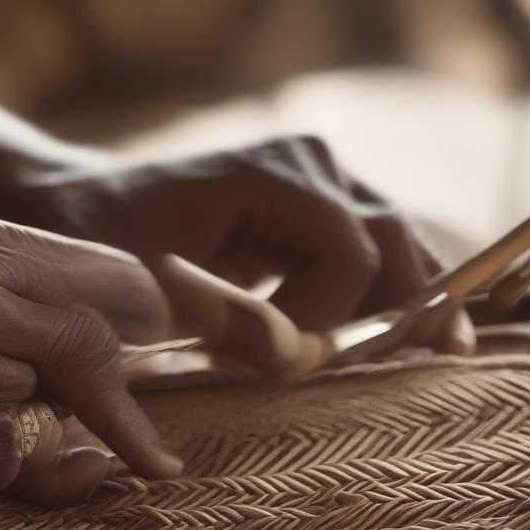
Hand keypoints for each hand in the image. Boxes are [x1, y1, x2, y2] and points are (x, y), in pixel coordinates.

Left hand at [28, 135, 474, 352]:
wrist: (89, 206)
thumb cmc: (106, 243)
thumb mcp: (151, 290)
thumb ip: (224, 323)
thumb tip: (296, 358)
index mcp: (267, 174)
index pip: (348, 252)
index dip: (333, 317)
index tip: (289, 362)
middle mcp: (308, 164)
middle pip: (393, 241)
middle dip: (402, 309)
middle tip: (421, 364)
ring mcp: (319, 178)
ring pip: (397, 242)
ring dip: (408, 299)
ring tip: (439, 352)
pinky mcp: (317, 204)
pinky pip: (373, 248)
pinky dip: (389, 289)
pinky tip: (411, 332)